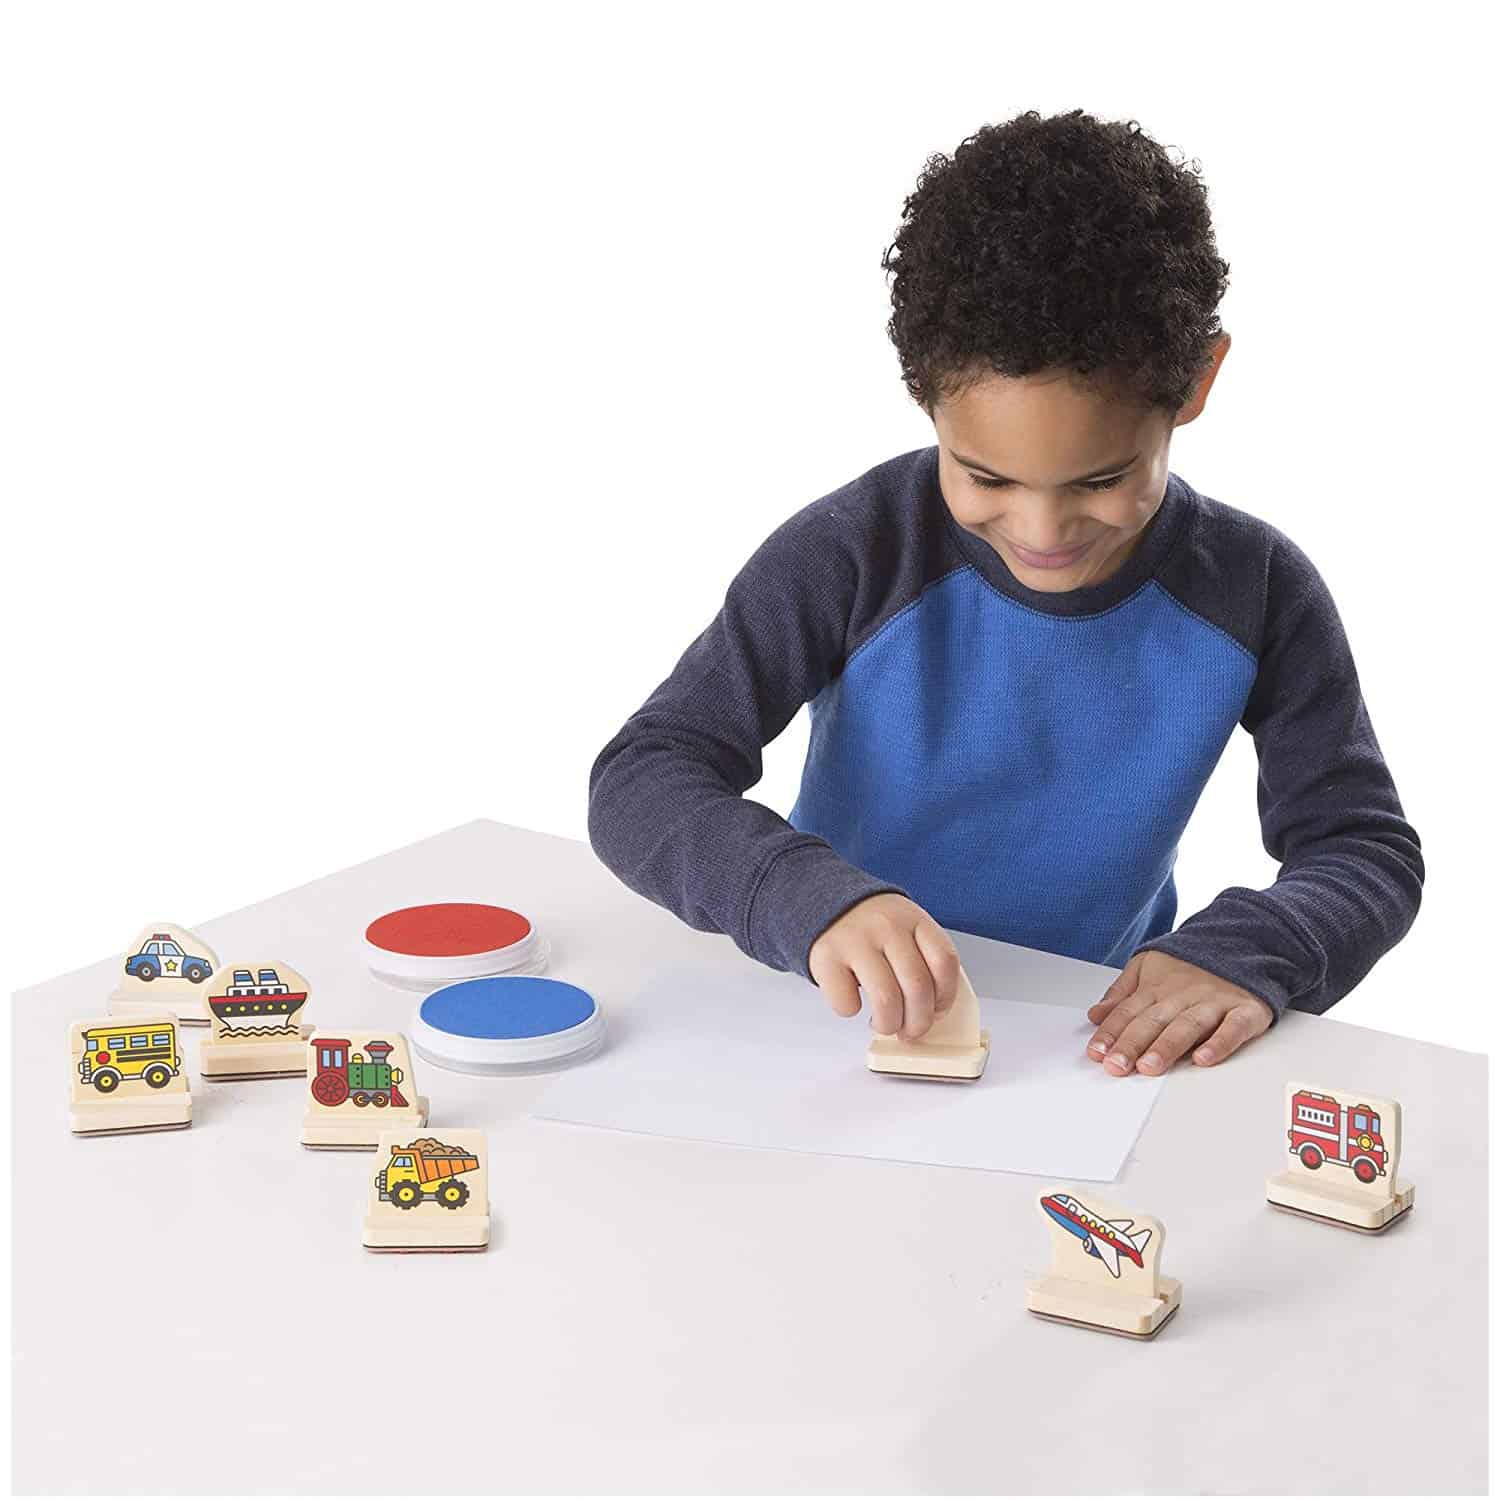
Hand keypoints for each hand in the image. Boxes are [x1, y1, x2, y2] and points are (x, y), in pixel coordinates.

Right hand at [808, 893, 960, 1040]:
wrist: (827, 904)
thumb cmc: (873, 928)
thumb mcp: (905, 930)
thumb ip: (922, 963)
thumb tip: (931, 1015)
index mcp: (914, 920)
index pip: (944, 962)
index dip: (946, 997)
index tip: (937, 1011)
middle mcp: (887, 926)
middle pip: (918, 987)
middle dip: (918, 1022)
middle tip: (910, 1031)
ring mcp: (856, 941)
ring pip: (887, 1000)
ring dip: (889, 1024)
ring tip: (884, 1023)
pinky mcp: (827, 958)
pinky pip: (847, 1002)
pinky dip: (851, 1011)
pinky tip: (854, 1000)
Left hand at [1085, 950, 1272, 1075]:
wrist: (1242, 942)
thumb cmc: (1190, 964)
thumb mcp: (1148, 967)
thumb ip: (1121, 992)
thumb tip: (1095, 1015)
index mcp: (1156, 987)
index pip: (1128, 1012)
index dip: (1111, 1033)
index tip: (1096, 1053)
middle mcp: (1182, 995)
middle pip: (1153, 1021)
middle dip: (1132, 1044)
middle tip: (1116, 1065)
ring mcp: (1214, 1002)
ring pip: (1187, 1026)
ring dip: (1167, 1046)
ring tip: (1149, 1066)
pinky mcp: (1245, 1010)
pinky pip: (1233, 1028)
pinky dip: (1219, 1044)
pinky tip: (1204, 1058)